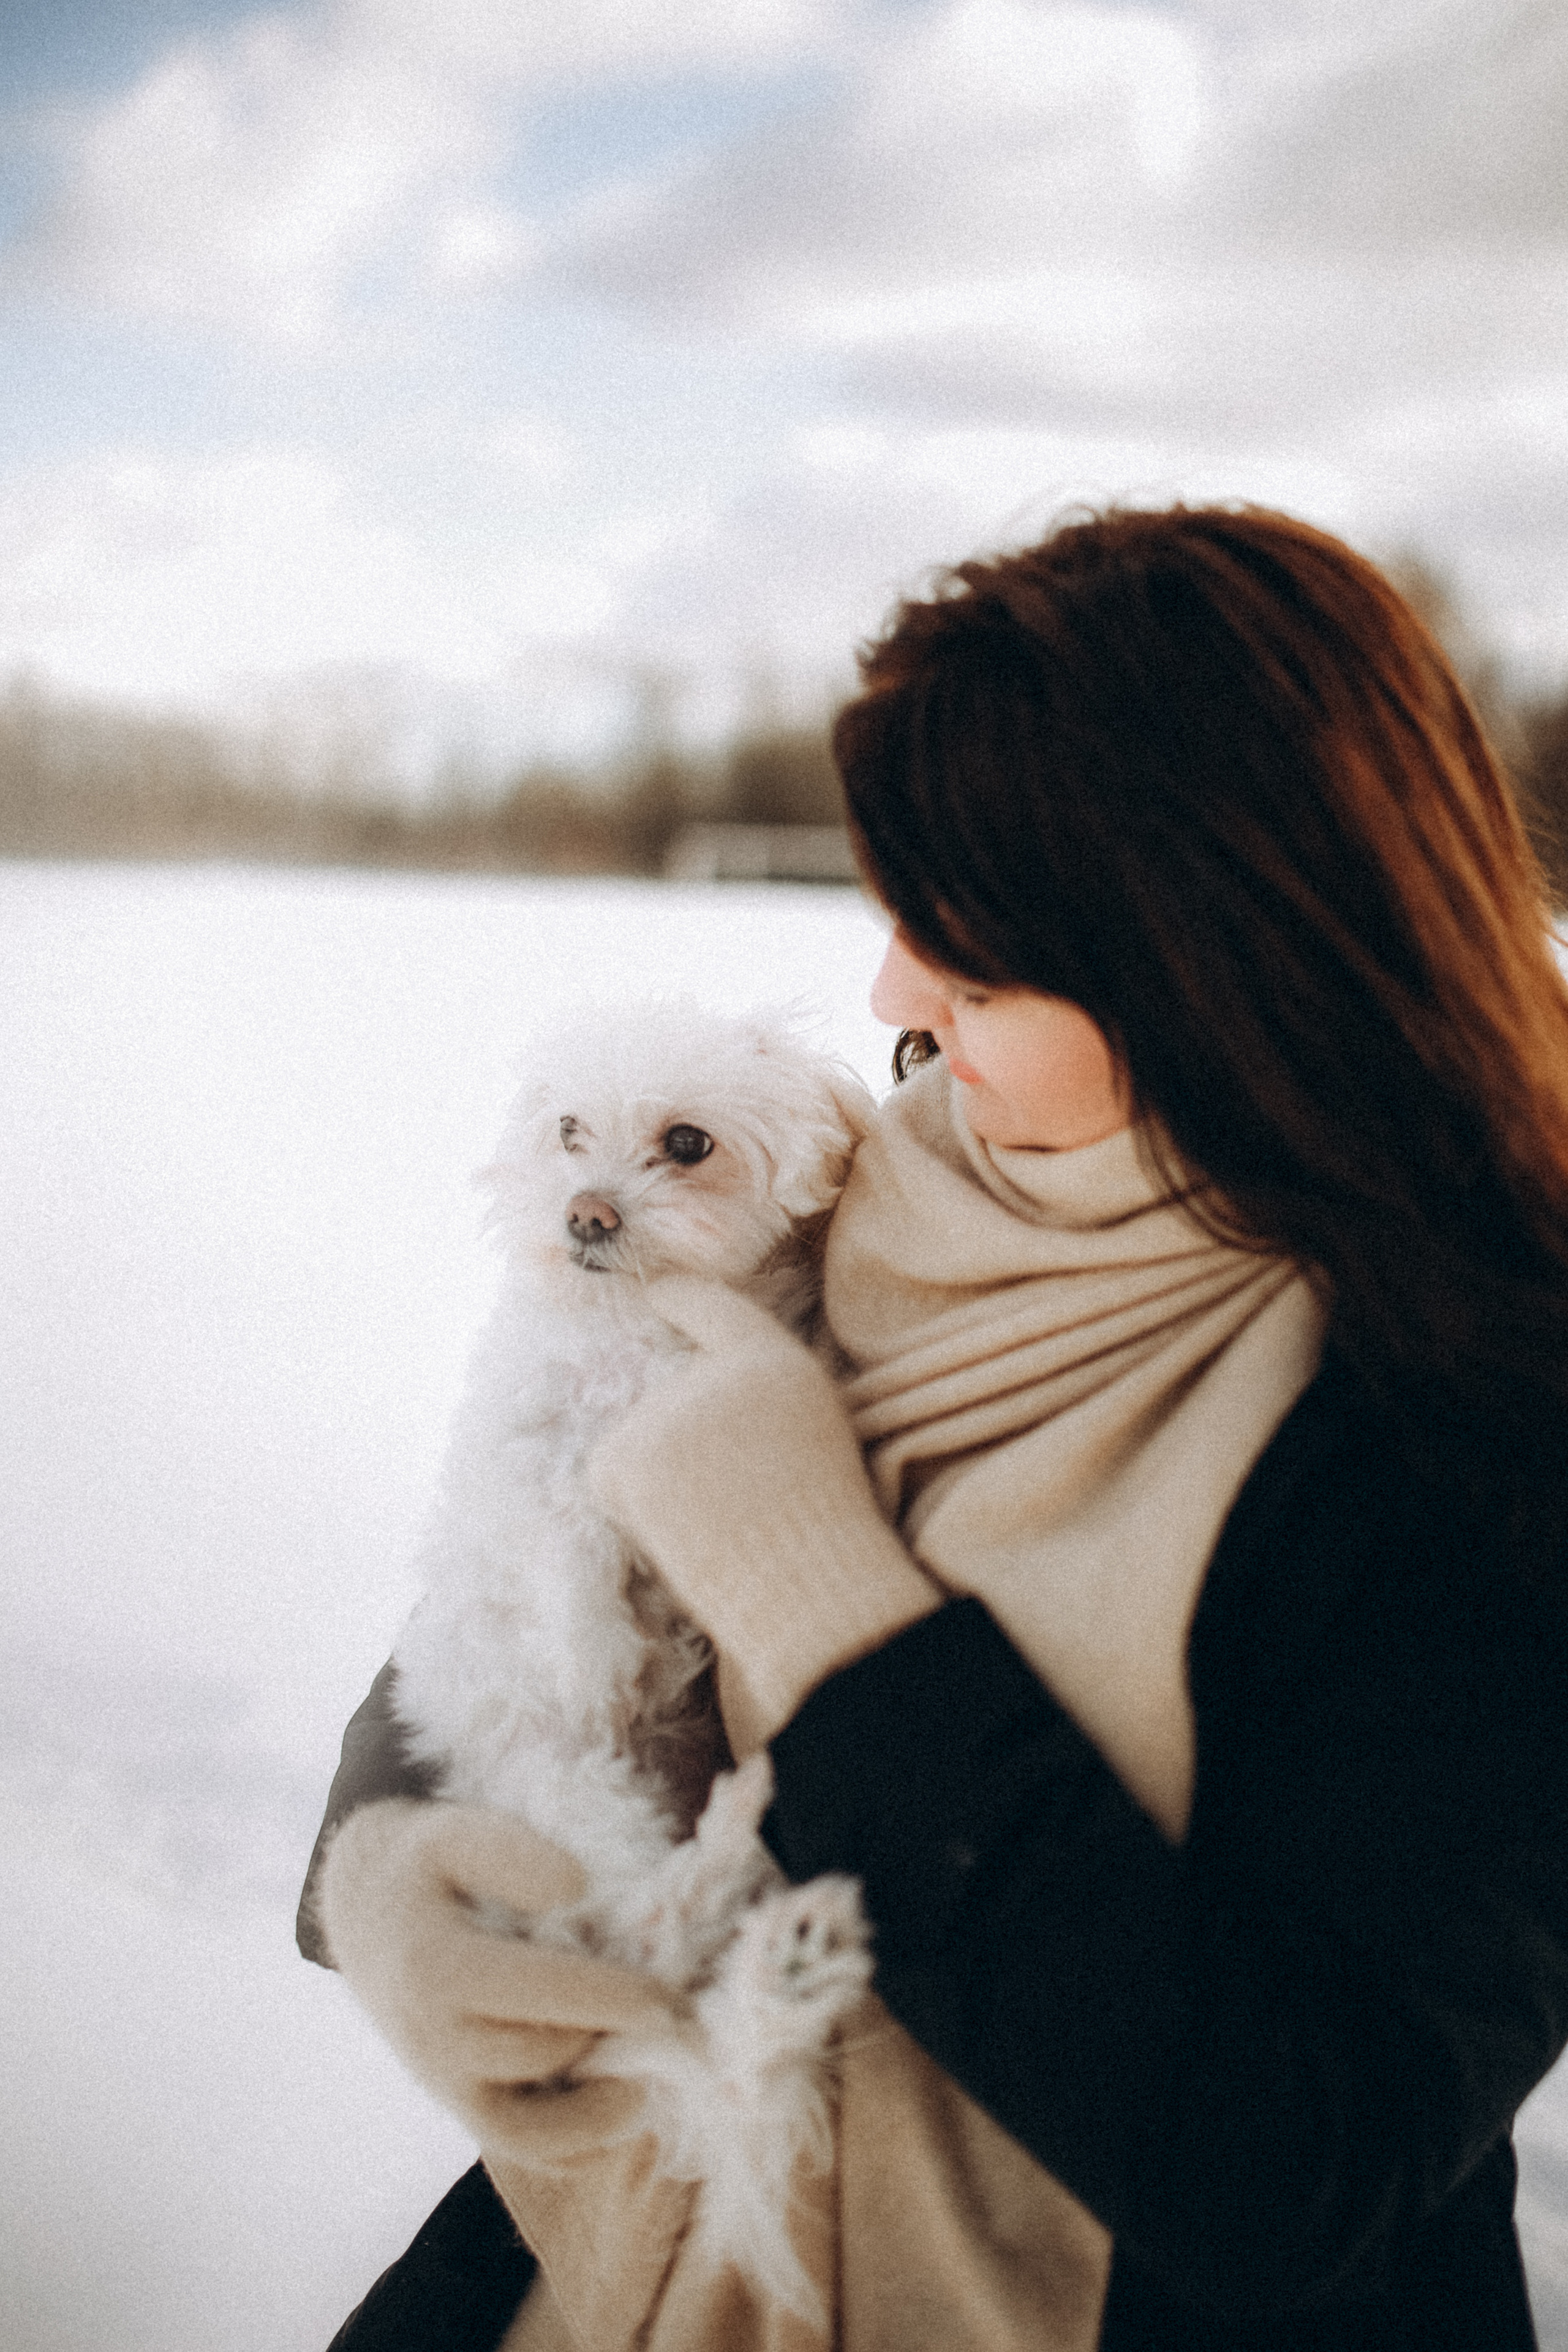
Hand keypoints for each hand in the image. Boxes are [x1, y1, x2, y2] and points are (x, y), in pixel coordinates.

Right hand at [319, 1799, 683, 2159]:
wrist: (366, 1914)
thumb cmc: (426, 1867)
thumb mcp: (454, 1831)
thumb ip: (510, 1852)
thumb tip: (575, 1887)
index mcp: (436, 1966)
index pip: (536, 1992)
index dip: (611, 1997)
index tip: (668, 1996)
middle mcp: (435, 2038)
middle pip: (540, 2058)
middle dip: (615, 2043)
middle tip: (681, 2026)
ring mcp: (445, 2083)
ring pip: (527, 2131)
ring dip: (599, 2117)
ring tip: (653, 2085)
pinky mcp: (460, 2105)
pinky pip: (518, 2150)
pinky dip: (574, 2148)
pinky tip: (622, 2107)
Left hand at [590, 1276, 939, 1745]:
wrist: (802, 1588)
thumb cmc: (815, 1516)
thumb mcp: (805, 1427)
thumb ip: (749, 1381)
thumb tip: (679, 1340)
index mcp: (772, 1357)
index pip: (713, 1307)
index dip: (679, 1297)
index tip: (657, 1291)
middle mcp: (715, 1369)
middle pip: (673, 1386)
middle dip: (686, 1433)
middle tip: (734, 1488)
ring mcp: (665, 1410)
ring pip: (640, 1430)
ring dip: (660, 1469)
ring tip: (713, 1512)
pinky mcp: (623, 1458)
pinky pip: (611, 1468)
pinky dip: (630, 1496)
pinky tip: (677, 1524)